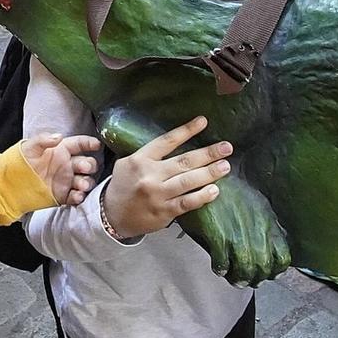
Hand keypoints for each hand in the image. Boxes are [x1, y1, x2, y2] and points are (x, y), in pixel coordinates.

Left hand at [21, 132, 103, 205]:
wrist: (11, 183)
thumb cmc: (20, 161)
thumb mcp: (30, 147)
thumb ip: (44, 140)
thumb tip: (59, 136)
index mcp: (62, 150)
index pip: (80, 144)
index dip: (90, 143)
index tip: (97, 145)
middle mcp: (67, 165)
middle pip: (87, 163)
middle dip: (89, 165)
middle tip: (83, 167)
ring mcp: (67, 181)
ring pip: (85, 181)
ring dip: (86, 182)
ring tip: (81, 185)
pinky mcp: (63, 195)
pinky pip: (76, 196)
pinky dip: (79, 197)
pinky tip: (77, 195)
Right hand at [102, 116, 232, 236]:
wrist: (110, 216)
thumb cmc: (122, 187)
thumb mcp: (128, 164)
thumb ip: (149, 155)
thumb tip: (176, 142)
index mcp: (140, 159)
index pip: (167, 141)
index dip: (186, 130)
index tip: (203, 121)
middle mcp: (150, 175)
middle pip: (184, 161)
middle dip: (208, 153)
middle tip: (227, 147)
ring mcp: (158, 194)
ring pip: (188, 181)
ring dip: (210, 173)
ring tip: (225, 166)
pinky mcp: (164, 212)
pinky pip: (187, 202)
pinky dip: (202, 196)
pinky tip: (214, 190)